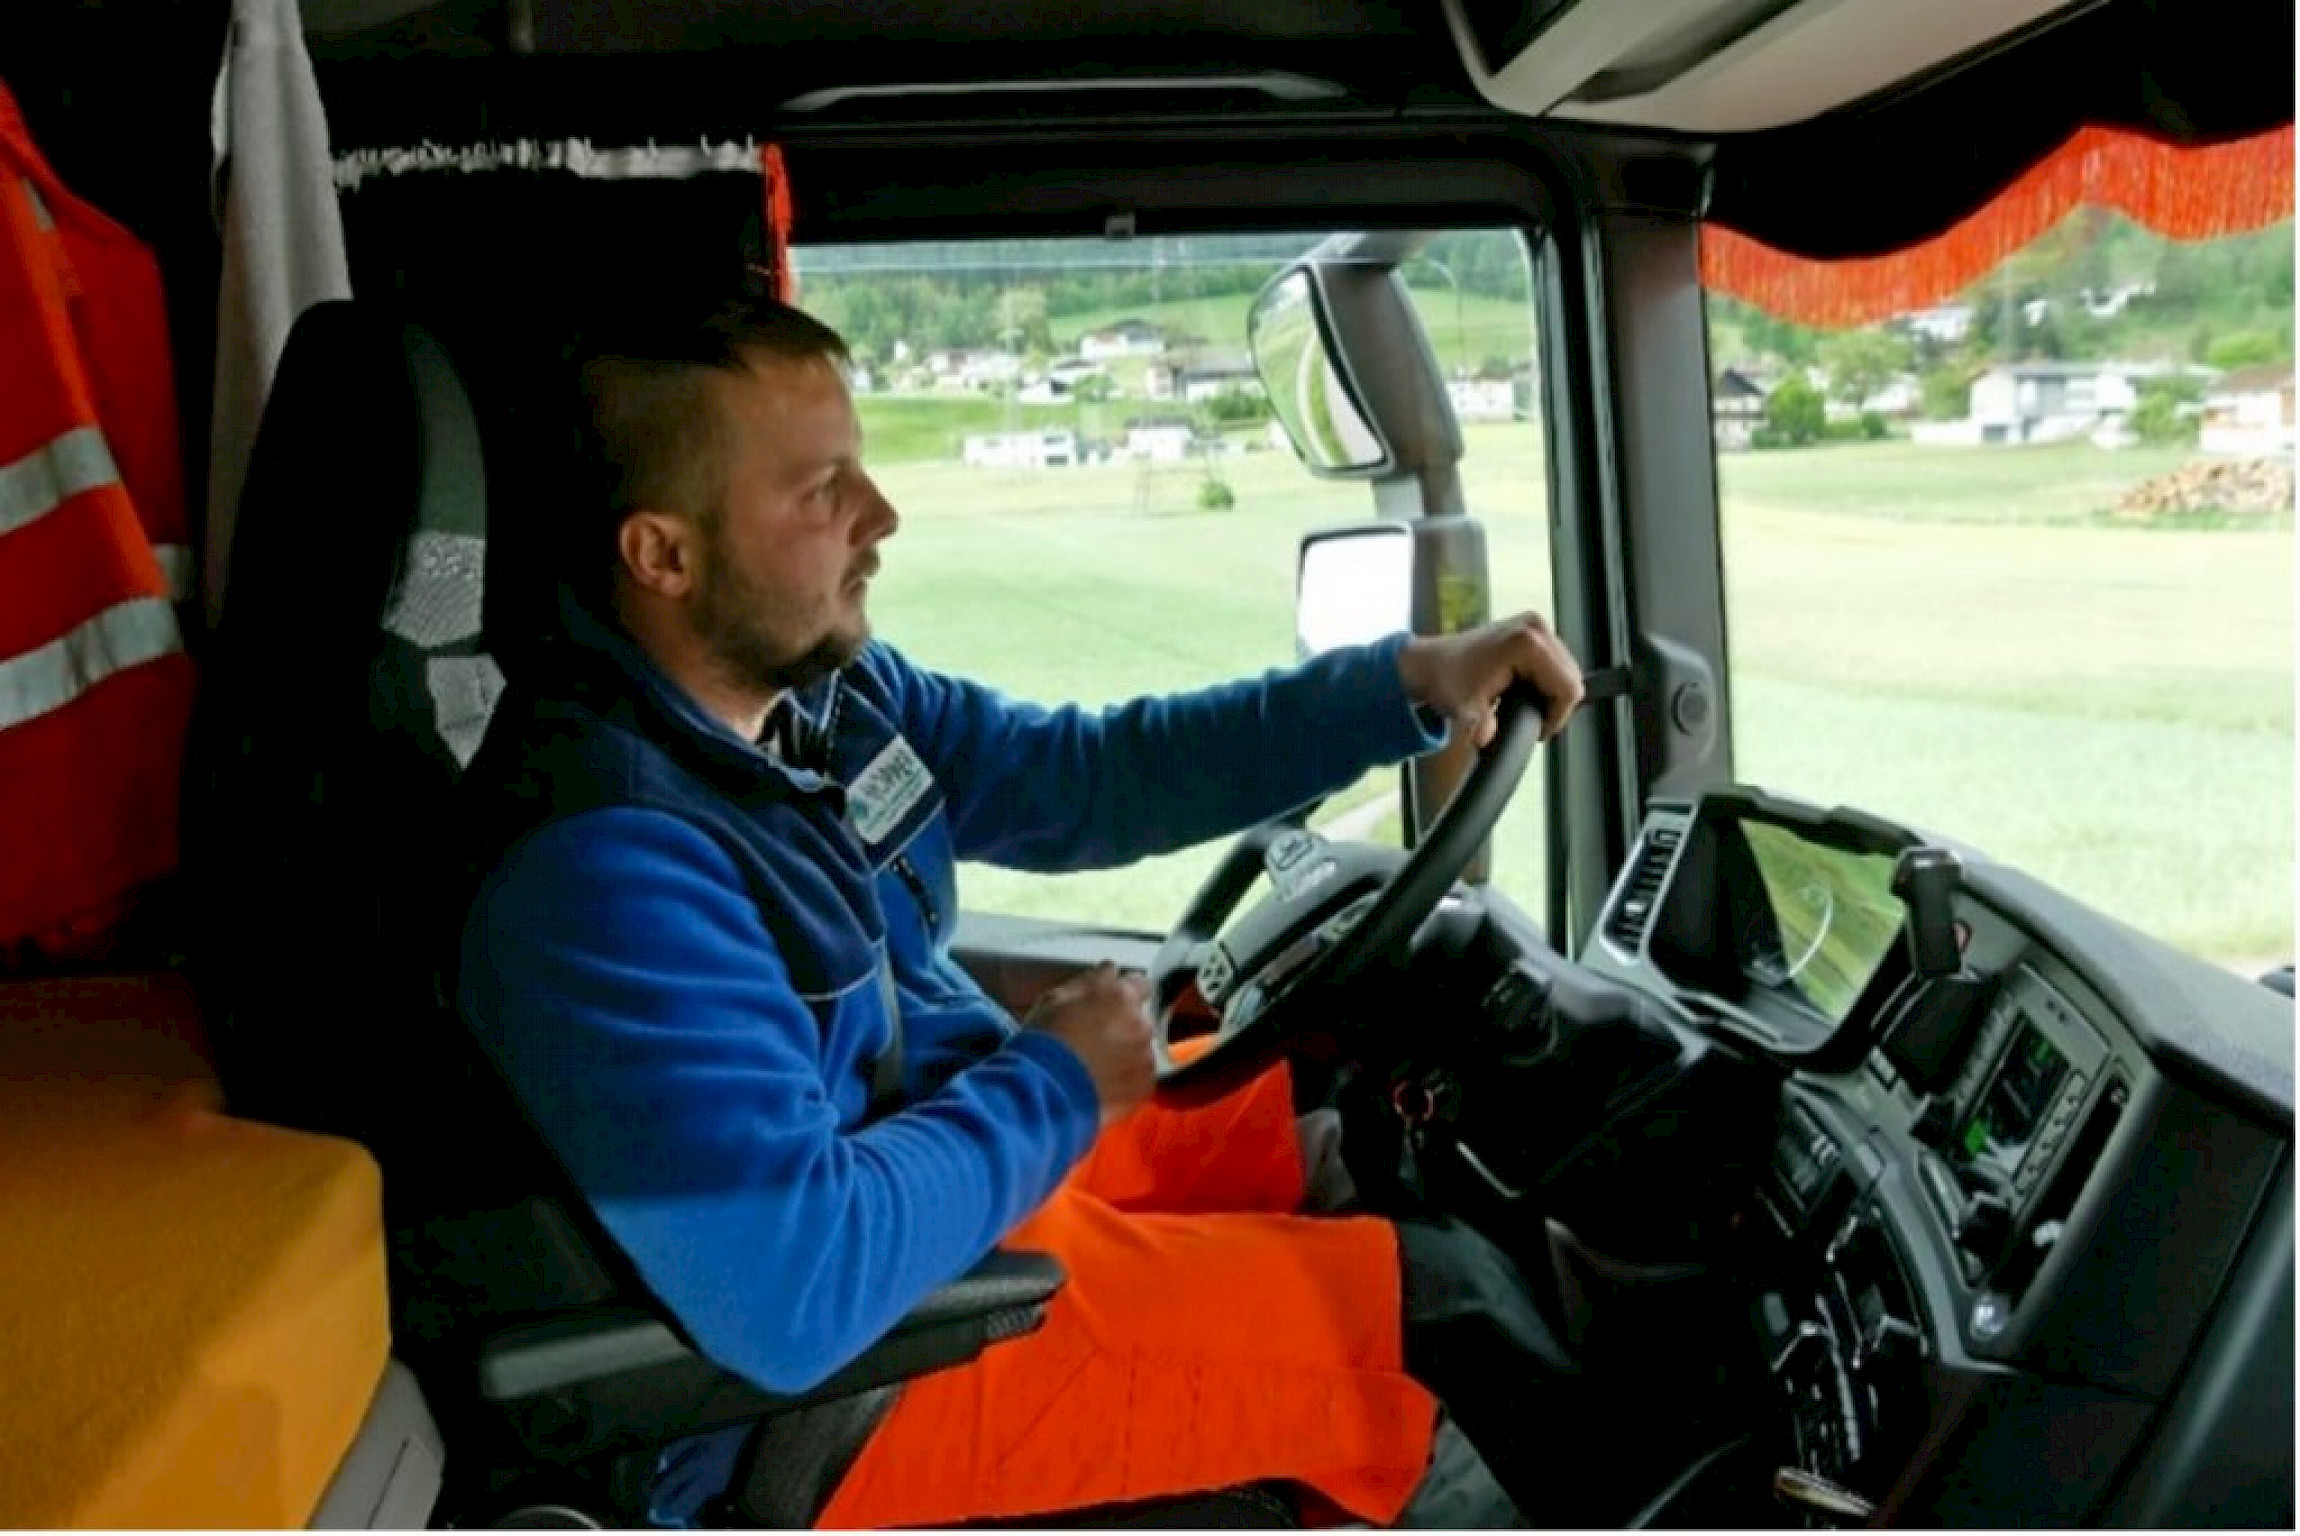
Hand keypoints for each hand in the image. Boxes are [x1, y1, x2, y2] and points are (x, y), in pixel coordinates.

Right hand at [1021, 962, 1155, 1126]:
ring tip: (1096, 1067)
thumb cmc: (1046, 1040)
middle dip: (1124, 1025)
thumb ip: (1090, 982)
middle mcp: (1140, 1022)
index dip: (1127, 992)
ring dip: (1126, 1053)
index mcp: (1120, 995)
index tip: (1116, 1002)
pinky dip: (1127, 1080)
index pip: (1139, 983)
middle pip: (1140, 1019)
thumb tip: (1108, 971)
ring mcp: (1145, 1055)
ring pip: (1141, 1049)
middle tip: (1097, 1040)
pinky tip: (1103, 1084)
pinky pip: (1141, 1078)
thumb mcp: (1057, 997)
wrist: (1046, 1089)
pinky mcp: (1145, 1085)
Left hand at [1397, 612, 1584, 746]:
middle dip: (1553, 704)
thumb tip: (1485, 738)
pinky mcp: (1532, 628)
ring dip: (1550, 693)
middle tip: (1527, 718)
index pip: (1568, 687)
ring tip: (1522, 704)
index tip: (1536, 729)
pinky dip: (1545, 680)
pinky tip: (1524, 690)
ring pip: (1566, 670)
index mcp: (1526, 643)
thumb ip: (1481, 724)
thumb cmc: (1446, 681)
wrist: (1431, 663)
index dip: (1557, 715)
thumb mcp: (1466, 709)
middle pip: (1571, 678)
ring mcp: (1534, 624)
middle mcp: (1535, 627)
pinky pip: (1555, 662)